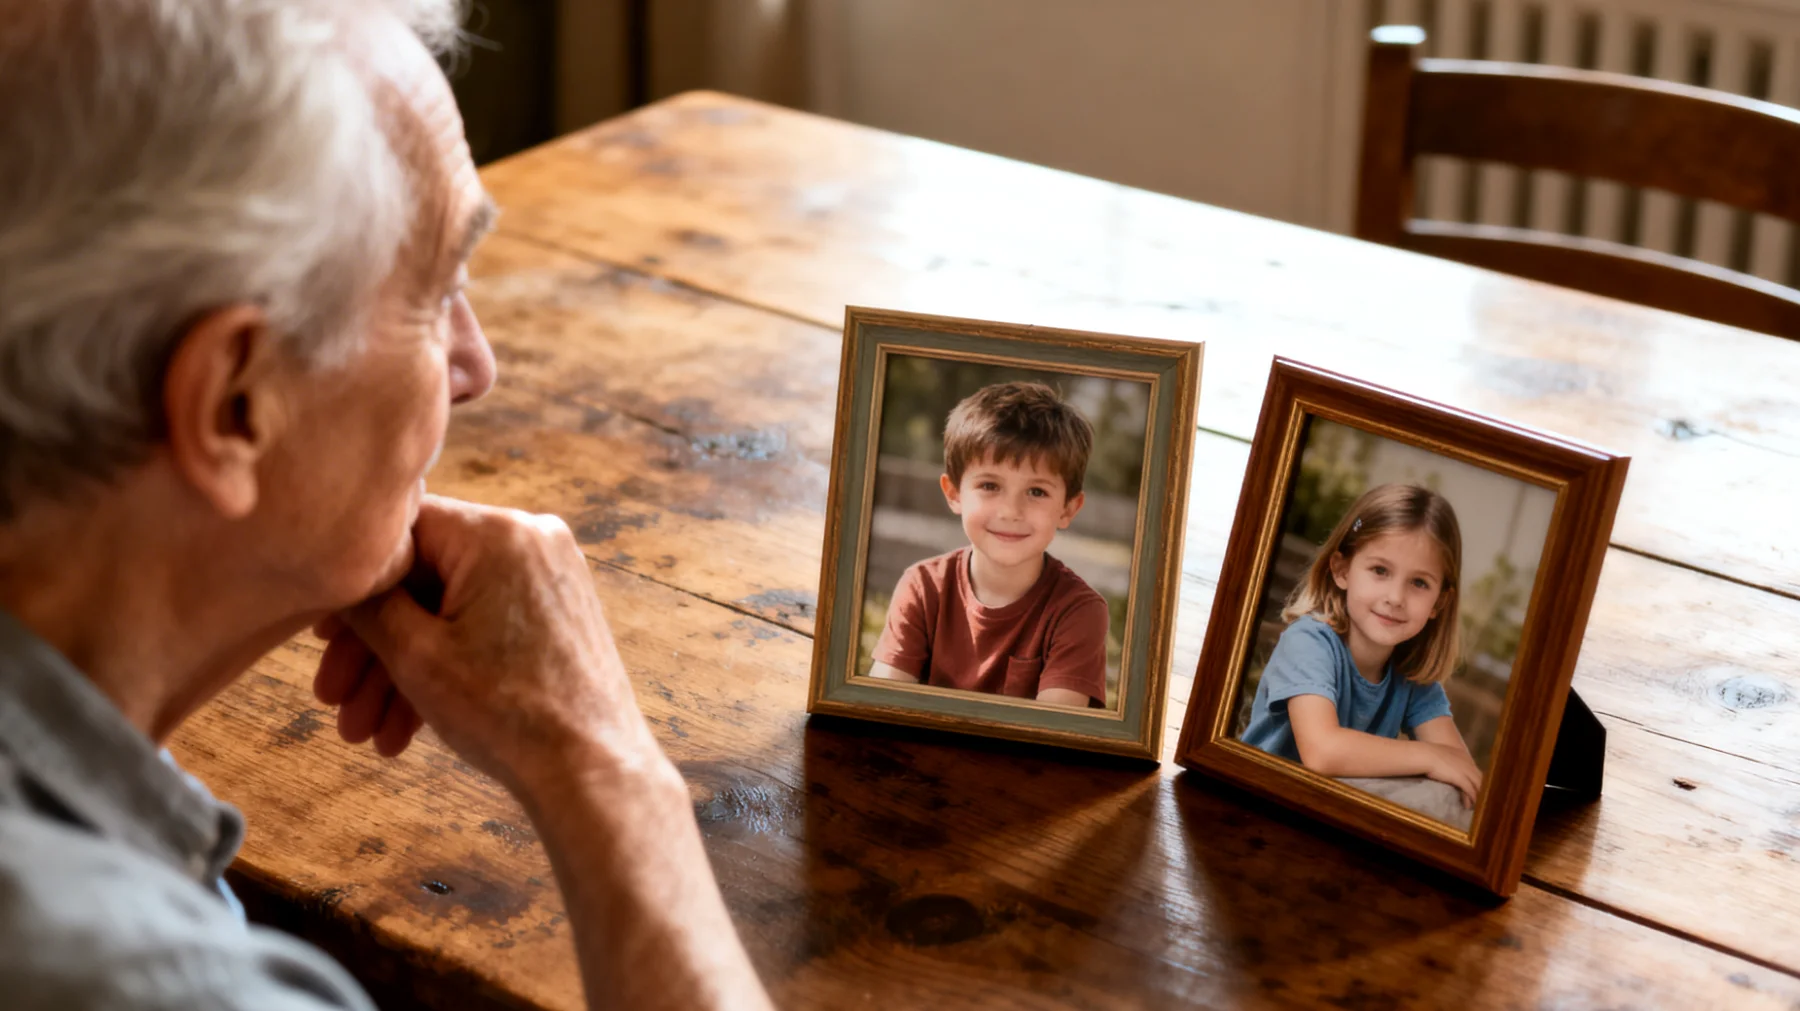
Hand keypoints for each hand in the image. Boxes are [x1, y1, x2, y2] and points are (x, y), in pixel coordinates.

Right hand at [312, 495, 663, 791]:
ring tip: (363, 734)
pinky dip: (447, 668)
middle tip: (333, 701)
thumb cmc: (507, 713)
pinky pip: (484, 626)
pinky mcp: (558, 612)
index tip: (319, 636)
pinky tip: (404, 732)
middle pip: (425, 580)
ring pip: (451, 612)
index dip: (354, 585)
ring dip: (402, 671)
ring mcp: (550, 576)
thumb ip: (368, 603)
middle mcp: (531, 539)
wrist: (591, 770)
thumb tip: (341, 578)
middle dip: (374, 648)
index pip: (401, 531)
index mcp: (497, 532)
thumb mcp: (415, 655)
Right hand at [1424, 743, 1483, 808]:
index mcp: (1463, 755)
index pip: (1475, 769)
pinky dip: (1471, 798)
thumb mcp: (1440, 754)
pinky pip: (1470, 790)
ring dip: (1478, 796)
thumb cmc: (1427, 754)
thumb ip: (1445, 759)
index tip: (1476, 787)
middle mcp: (1468, 763)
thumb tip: (1442, 765)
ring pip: (1478, 785)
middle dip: (1481, 788)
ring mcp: (1465, 770)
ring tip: (1476, 805)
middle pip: (1480, 777)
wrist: (1425, 755)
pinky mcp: (1461, 778)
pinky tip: (1468, 805)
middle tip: (1479, 799)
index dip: (1477, 779)